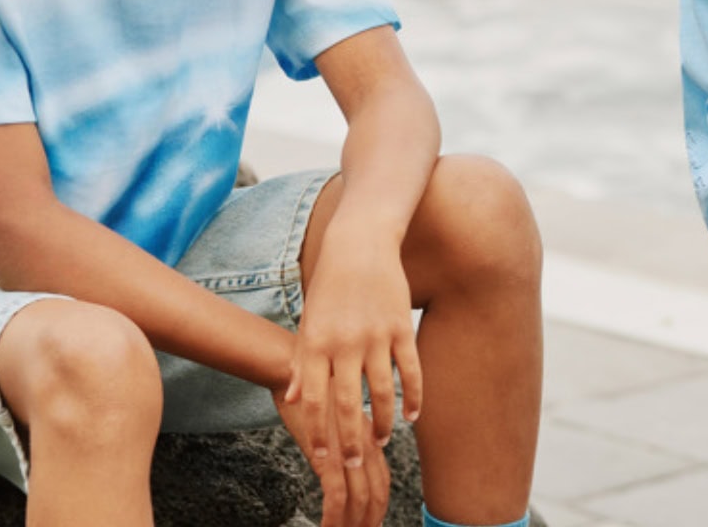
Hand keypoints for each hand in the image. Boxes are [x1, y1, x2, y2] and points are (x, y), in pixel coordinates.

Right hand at [276, 384, 389, 526]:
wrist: (291, 371)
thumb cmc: (309, 395)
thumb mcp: (333, 421)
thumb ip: (341, 444)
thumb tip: (335, 470)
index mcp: (368, 439)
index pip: (382, 482)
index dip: (378, 509)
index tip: (371, 524)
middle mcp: (364, 445)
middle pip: (376, 495)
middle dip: (369, 521)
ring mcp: (346, 449)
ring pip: (358, 500)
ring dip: (349, 524)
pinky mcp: (326, 453)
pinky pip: (335, 496)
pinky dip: (333, 517)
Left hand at [283, 244, 422, 526]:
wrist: (360, 243)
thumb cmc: (329, 285)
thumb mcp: (308, 322)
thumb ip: (302, 362)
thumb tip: (294, 398)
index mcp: (317, 344)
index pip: (315, 400)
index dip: (318, 432)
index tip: (321, 458)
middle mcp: (345, 343)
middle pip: (348, 403)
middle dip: (351, 440)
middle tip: (355, 464)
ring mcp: (376, 335)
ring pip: (382, 391)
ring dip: (384, 422)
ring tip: (384, 440)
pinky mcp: (401, 327)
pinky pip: (411, 370)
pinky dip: (413, 396)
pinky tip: (412, 416)